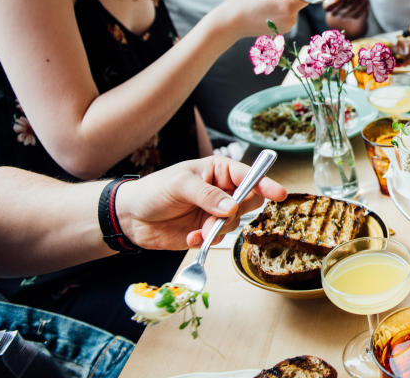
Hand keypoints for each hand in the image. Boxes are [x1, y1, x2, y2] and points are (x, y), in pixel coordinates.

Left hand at [116, 155, 287, 249]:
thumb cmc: (154, 190)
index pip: (248, 175)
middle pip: (249, 201)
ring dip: (217, 229)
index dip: (265, 183)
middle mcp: (222, 191)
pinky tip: (190, 238)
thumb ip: (207, 195)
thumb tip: (232, 208)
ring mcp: (215, 212)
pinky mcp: (206, 231)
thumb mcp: (180, 185)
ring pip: (234, 223)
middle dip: (238, 211)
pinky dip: (206, 240)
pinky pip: (218, 238)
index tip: (278, 193)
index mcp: (219, 170)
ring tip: (197, 230)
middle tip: (224, 215)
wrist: (131, 217)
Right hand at [218, 0, 309, 36]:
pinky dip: (277, 13)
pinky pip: (285, 17)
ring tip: (262, 6)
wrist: (230, 23)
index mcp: (288, 8)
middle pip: (297, 3)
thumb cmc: (244, 3)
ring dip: (280, 5)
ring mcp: (286, 28)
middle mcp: (290, 21)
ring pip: (291, 10)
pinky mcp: (280, 31)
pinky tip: (263, 13)